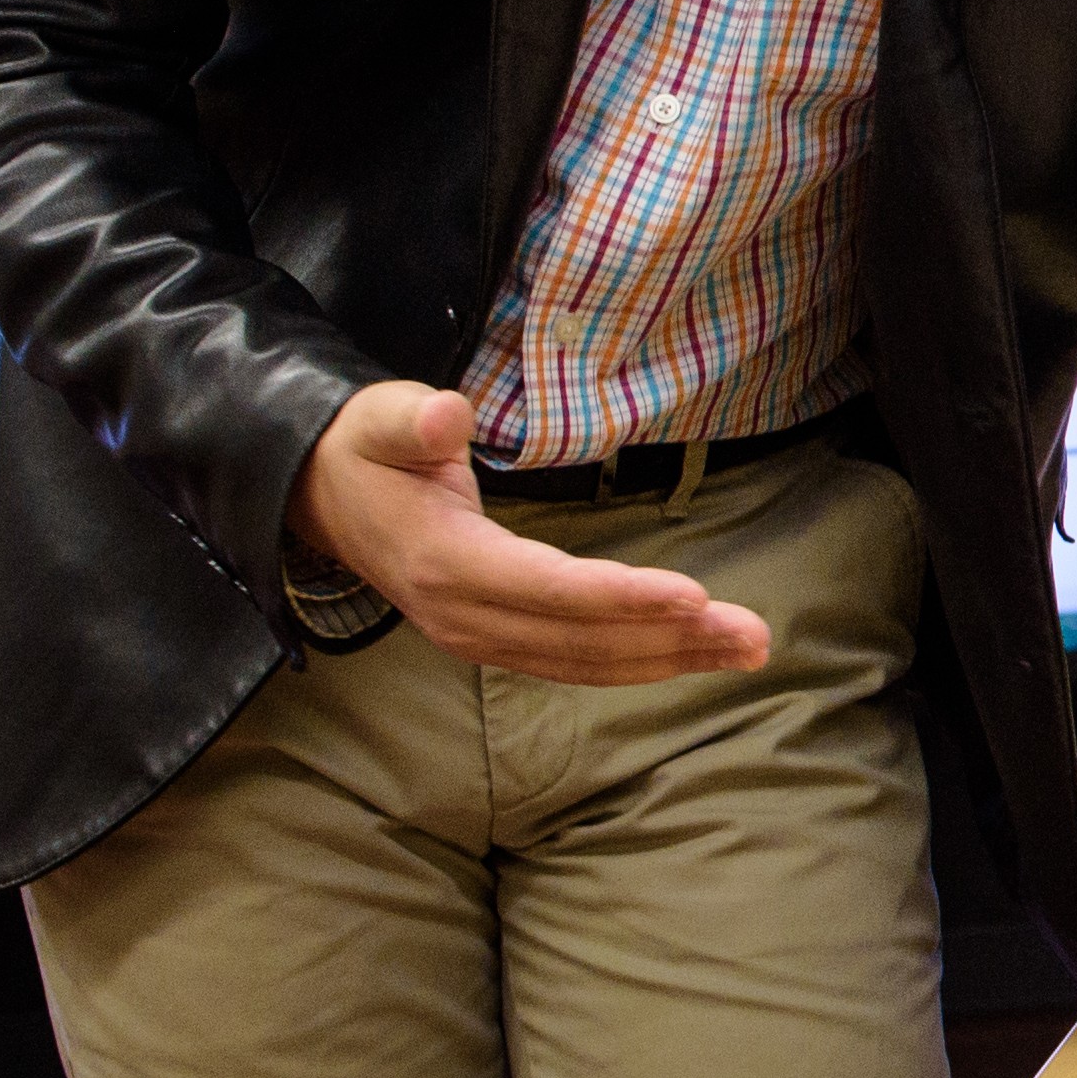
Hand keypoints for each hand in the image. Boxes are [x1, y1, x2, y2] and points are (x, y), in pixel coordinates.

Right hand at [289, 379, 767, 681]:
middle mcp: (465, 616)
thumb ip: (415, 419)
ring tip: (748, 649)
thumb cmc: (365, 450)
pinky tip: (693, 653)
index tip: (693, 595)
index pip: (548, 588)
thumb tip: (448, 414)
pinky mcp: (495, 640)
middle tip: (754, 636)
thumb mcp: (382, 419)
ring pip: (587, 662)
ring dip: (672, 659)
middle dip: (673, 639)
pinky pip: (576, 663)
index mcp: (445, 563)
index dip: (622, 596)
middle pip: (582, 640)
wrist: (322, 499)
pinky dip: (638, 661)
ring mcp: (479, 637)